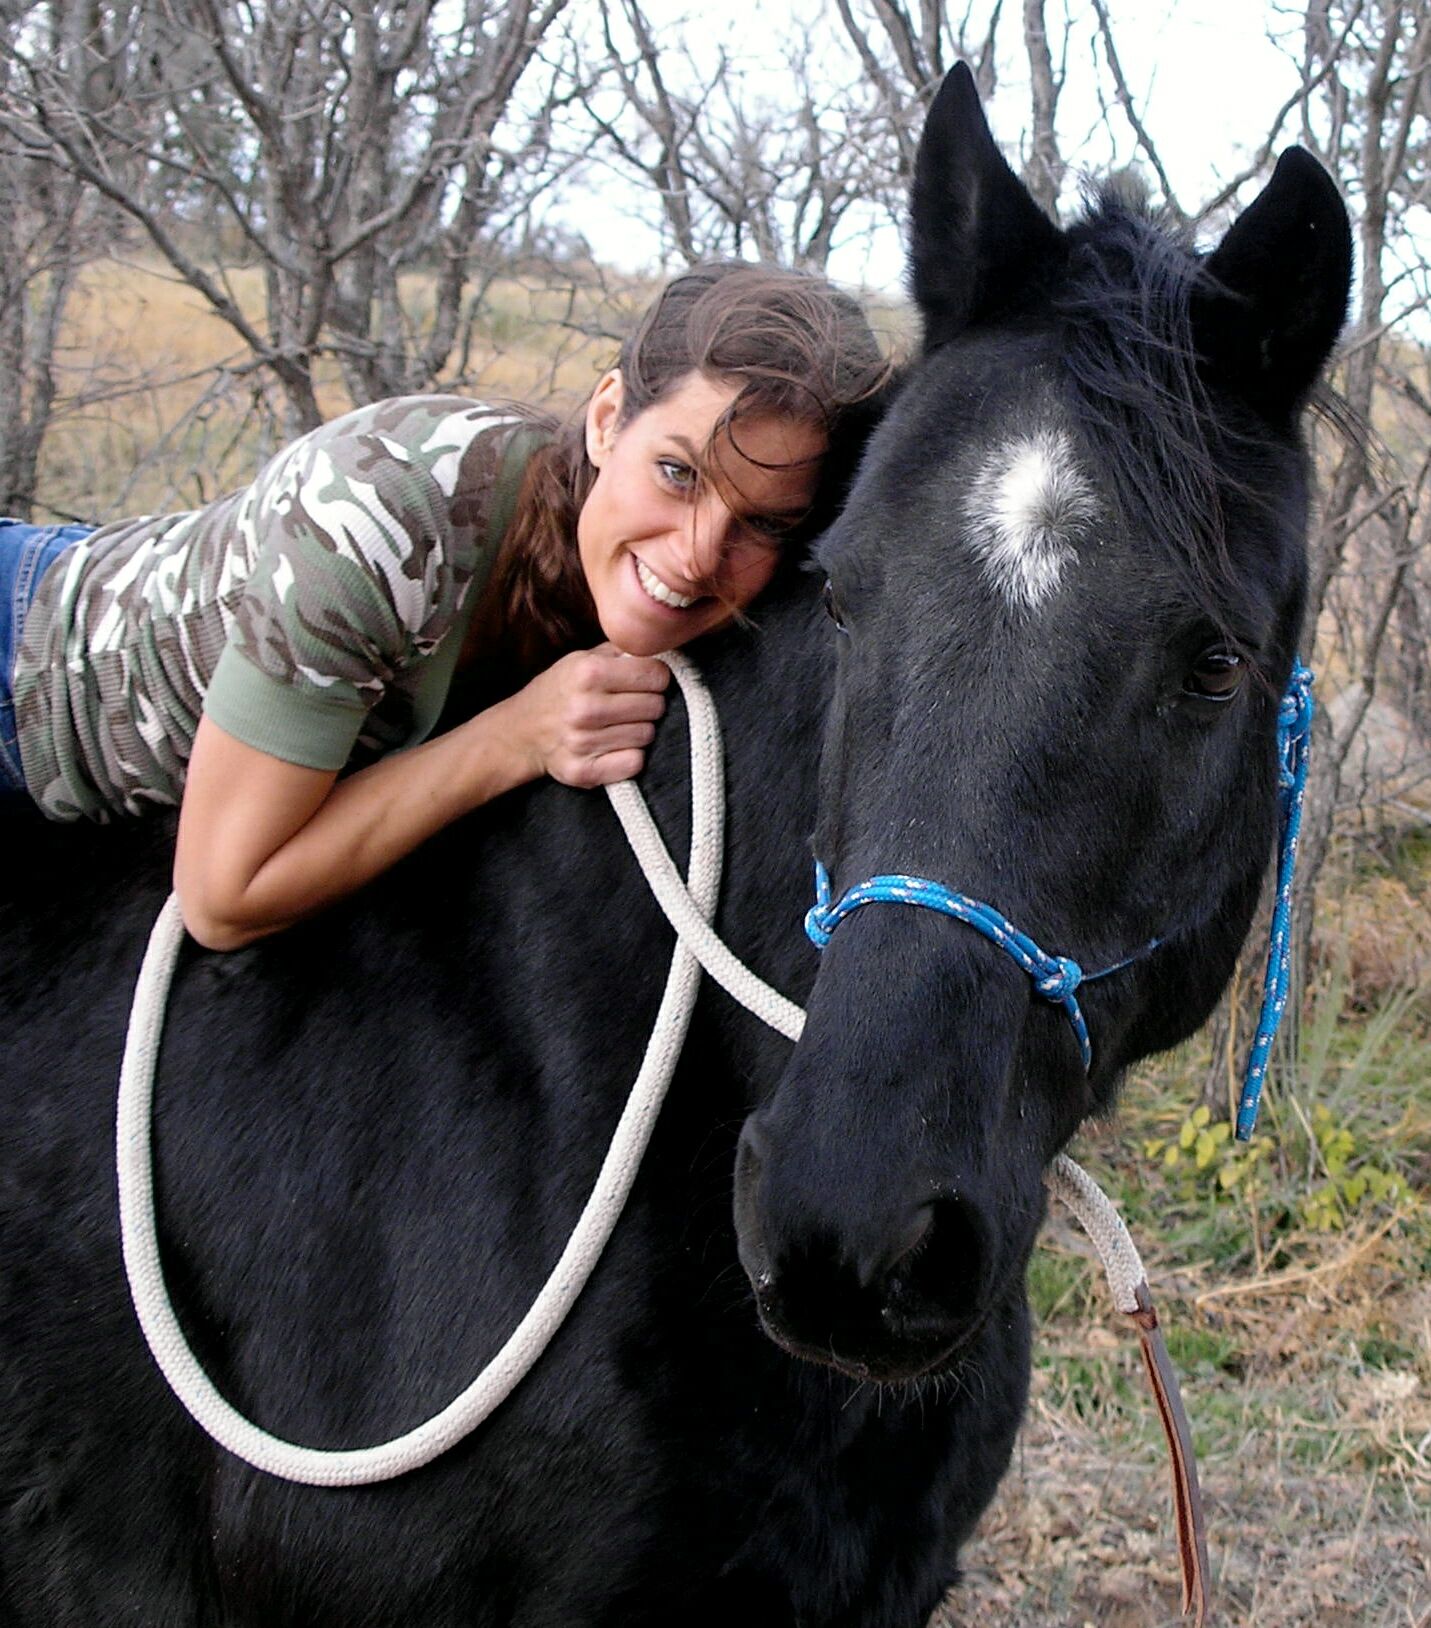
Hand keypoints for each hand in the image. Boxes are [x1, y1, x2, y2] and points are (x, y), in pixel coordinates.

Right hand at [498, 644, 669, 788]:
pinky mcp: (585, 771)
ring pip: (647, 735)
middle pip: (656, 706)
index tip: (646, 681)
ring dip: (640, 730)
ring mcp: (584, 742)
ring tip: (620, 725)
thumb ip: (621, 651)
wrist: (522, 732)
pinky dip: (631, 756)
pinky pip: (634, 763)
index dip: (656, 677)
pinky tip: (616, 746)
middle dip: (650, 704)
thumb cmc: (560, 691)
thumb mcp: (582, 658)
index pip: (656, 675)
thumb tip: (659, 645)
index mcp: (588, 672)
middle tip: (633, 705)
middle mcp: (585, 708)